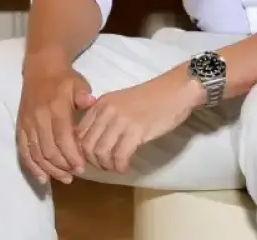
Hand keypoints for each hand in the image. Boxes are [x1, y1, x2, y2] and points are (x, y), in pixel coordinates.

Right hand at [17, 65, 95, 184]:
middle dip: (63, 165)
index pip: (62, 137)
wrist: (41, 69)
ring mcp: (27, 124)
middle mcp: (38, 118)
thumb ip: (84, 95)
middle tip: (75, 175)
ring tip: (64, 178)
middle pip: (49, 149)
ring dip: (49, 169)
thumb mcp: (79, 83)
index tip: (82, 167)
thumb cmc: (64, 79)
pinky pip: (24, 151)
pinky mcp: (20, 127)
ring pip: (36, 153)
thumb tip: (90, 103)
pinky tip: (42, 178)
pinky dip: (32, 167)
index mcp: (55, 108)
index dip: (72, 155)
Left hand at [75, 67, 203, 173]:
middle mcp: (107, 111)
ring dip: (106, 166)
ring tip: (116, 168)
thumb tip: (95, 140)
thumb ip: (106, 117)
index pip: (78, 133)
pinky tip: (126, 167)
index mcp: (101, 104)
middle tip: (104, 167)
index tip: (91, 159)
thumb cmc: (153, 97)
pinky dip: (120, 166)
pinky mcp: (136, 131)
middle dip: (92, 162)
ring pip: (100, 152)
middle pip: (86, 145)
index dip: (81, 151)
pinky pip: (119, 156)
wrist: (177, 89)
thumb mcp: (122, 103)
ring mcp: (121, 121)